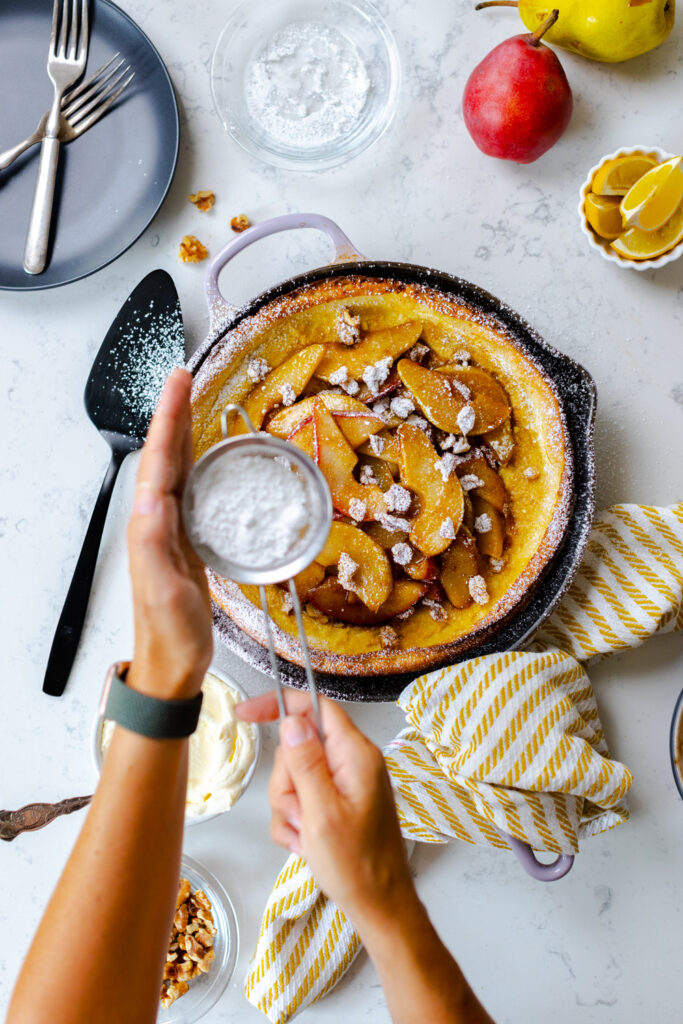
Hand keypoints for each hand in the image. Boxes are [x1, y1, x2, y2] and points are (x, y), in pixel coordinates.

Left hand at [126, 369, 212, 699]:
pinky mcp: (188, 540)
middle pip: (166, 455)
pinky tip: (210, 460)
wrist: (174, 663)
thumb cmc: (170, 631)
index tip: (179, 384)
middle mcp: (158, 521)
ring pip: (177, 468)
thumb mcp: (163, 588)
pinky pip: (192, 490)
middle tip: (185, 379)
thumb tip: (153, 496)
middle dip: (174, 414)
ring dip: (184, 434)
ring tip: (194, 404)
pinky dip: (199, 465)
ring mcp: (173, 529)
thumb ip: (155, 544)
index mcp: (151, 525)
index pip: (160, 460)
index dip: (169, 419)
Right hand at [236, 691, 415, 929]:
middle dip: (287, 783)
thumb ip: (306, 763)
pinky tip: (306, 843)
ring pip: (295, 777)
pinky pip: (301, 800)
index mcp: (355, 755)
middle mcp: (353, 763)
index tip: (246, 713)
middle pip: (298, 747)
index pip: (314, 707)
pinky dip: (295, 822)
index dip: (280, 705)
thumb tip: (292, 720)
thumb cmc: (358, 866)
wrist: (379, 906)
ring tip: (305, 835)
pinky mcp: (338, 802)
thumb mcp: (322, 813)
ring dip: (290, 808)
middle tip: (299, 814)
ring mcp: (346, 783)